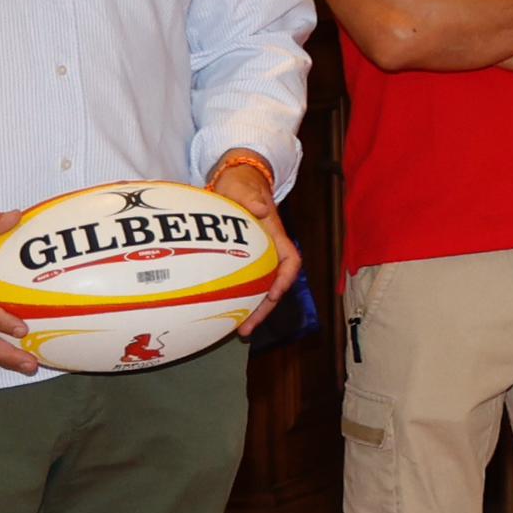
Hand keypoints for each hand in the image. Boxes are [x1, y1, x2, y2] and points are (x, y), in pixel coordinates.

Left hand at [206, 152, 298, 326]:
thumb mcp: (244, 188)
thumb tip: (261, 208)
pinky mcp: (241, 261)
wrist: (235, 181)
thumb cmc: (242, 185)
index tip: (274, 294)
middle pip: (273, 285)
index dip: (285, 280)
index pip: (290, 261)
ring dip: (251, 310)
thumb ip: (251, 197)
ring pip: (259, 289)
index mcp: (274, 235)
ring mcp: (255, 257)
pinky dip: (237, 301)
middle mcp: (268, 251)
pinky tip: (222, 314)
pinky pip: (244, 285)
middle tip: (246, 329)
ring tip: (237, 330)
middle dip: (263, 309)